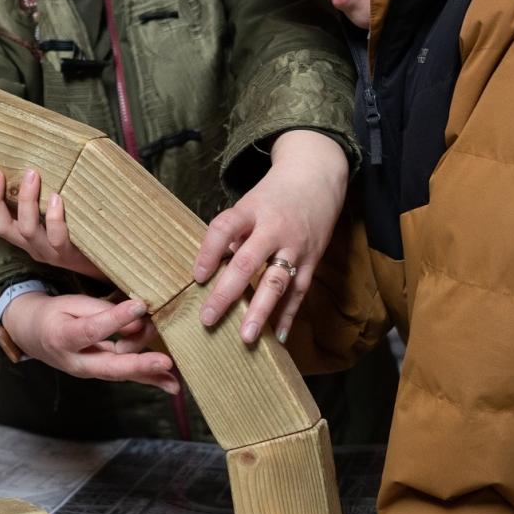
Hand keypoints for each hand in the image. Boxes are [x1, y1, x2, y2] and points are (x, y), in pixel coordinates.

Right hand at [0, 169, 107, 281]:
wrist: (115, 263)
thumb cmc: (83, 232)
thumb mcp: (58, 216)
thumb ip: (43, 197)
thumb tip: (30, 166)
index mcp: (26, 236)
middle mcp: (33, 245)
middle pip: (2, 227)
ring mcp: (51, 251)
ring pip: (28, 229)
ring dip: (27, 201)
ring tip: (33, 175)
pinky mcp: (72, 255)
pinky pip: (58, 238)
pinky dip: (55, 217)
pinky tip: (58, 198)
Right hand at [1, 291, 177, 393]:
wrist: (34, 336)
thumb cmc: (55, 315)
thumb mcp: (71, 303)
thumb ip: (102, 311)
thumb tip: (137, 321)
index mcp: (62, 338)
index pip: (92, 330)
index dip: (115, 319)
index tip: (139, 306)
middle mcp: (76, 362)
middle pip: (109, 366)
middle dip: (138, 364)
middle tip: (164, 361)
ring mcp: (89, 372)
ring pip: (121, 373)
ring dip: (149, 372)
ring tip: (171, 368)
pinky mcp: (101, 373)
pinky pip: (127, 376)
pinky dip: (150, 380)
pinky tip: (172, 385)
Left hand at [191, 130, 348, 343]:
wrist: (317, 177)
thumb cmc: (273, 195)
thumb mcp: (249, 203)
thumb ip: (232, 234)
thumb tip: (210, 270)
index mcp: (251, 210)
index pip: (225, 228)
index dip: (208, 251)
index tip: (197, 277)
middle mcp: (274, 229)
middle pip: (248, 262)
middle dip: (227, 292)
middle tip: (208, 318)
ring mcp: (296, 246)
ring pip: (277, 282)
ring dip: (261, 311)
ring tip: (246, 337)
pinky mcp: (313, 259)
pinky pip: (300, 291)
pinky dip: (290, 314)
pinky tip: (279, 337)